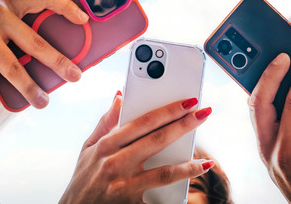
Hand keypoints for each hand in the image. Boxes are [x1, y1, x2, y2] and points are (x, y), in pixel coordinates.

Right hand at [0, 0, 87, 107]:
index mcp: (4, 2)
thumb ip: (8, 24)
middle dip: (59, 62)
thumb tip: (41, 50)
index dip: (66, 7)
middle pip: (37, 44)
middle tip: (76, 75)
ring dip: (32, 90)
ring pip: (16, 71)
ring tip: (44, 102)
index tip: (84, 19)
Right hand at [60, 93, 213, 202]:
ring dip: (189, 165)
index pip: (143, 122)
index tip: (188, 101)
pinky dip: (179, 191)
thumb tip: (120, 96)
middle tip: (204, 114)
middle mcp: (115, 164)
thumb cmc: (84, 179)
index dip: (168, 110)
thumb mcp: (88, 149)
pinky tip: (194, 183)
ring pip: (164, 173)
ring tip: (206, 161)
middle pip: (157, 141)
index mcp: (106, 146)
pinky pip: (161, 197)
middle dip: (184, 125)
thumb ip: (106, 122)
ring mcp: (124, 187)